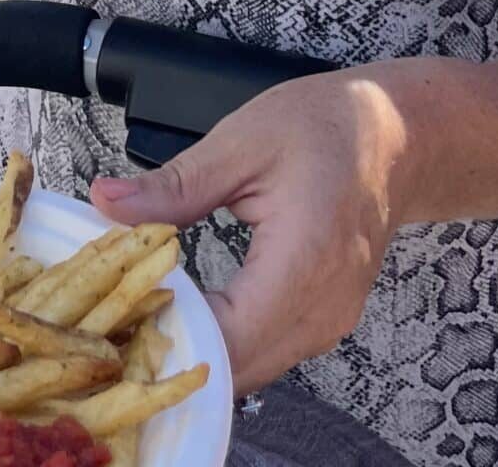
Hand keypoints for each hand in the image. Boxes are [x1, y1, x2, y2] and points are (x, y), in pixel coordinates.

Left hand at [89, 71, 408, 394]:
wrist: (394, 135)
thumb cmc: (325, 126)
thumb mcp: (241, 141)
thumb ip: (173, 185)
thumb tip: (104, 201)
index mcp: (303, 259)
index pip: (225, 338)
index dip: (166, 330)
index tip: (118, 303)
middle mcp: (321, 308)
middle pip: (234, 368)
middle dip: (171, 344)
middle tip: (117, 307)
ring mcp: (329, 324)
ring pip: (248, 370)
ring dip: (196, 347)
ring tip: (145, 305)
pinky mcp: (324, 323)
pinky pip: (265, 353)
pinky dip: (224, 341)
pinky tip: (188, 307)